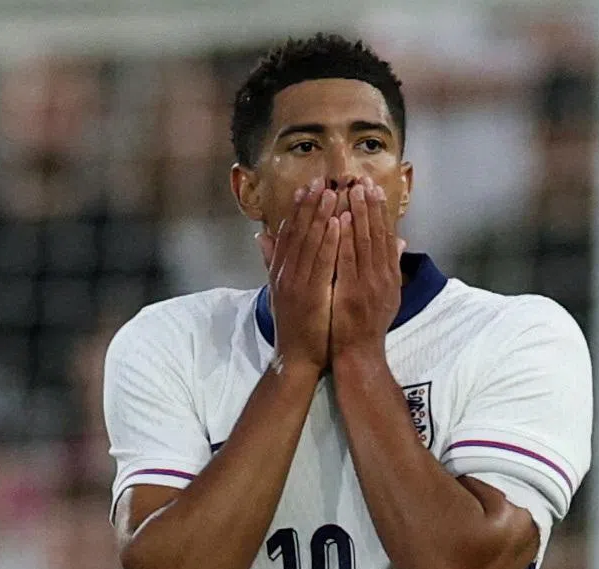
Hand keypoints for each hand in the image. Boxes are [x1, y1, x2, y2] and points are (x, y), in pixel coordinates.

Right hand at [259, 178, 339, 372]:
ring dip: (321, 215)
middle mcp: (286, 272)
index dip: (298, 209)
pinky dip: (330, 240)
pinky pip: (322, 262)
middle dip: (310, 204)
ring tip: (332, 192)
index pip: (289, 233)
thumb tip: (259, 236)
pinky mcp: (310, 293)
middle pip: (299, 232)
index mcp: (280, 271)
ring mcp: (296, 282)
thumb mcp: (280, 290)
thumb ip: (272, 262)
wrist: (296, 358)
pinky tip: (339, 223)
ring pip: (310, 242)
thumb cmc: (296, 326)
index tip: (307, 187)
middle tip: (322, 180)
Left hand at [330, 177, 401, 362]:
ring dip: (357, 214)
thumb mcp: (387, 294)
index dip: (379, 211)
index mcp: (389, 275)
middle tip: (361, 180)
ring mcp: (368, 284)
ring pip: (363, 242)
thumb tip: (401, 240)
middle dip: (368, 205)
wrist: (360, 354)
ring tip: (351, 190)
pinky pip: (347, 260)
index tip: (373, 188)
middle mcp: (382, 276)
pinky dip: (343, 239)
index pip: (385, 236)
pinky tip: (338, 220)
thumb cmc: (368, 325)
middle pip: (376, 234)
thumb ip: (391, 265)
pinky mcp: (352, 292)